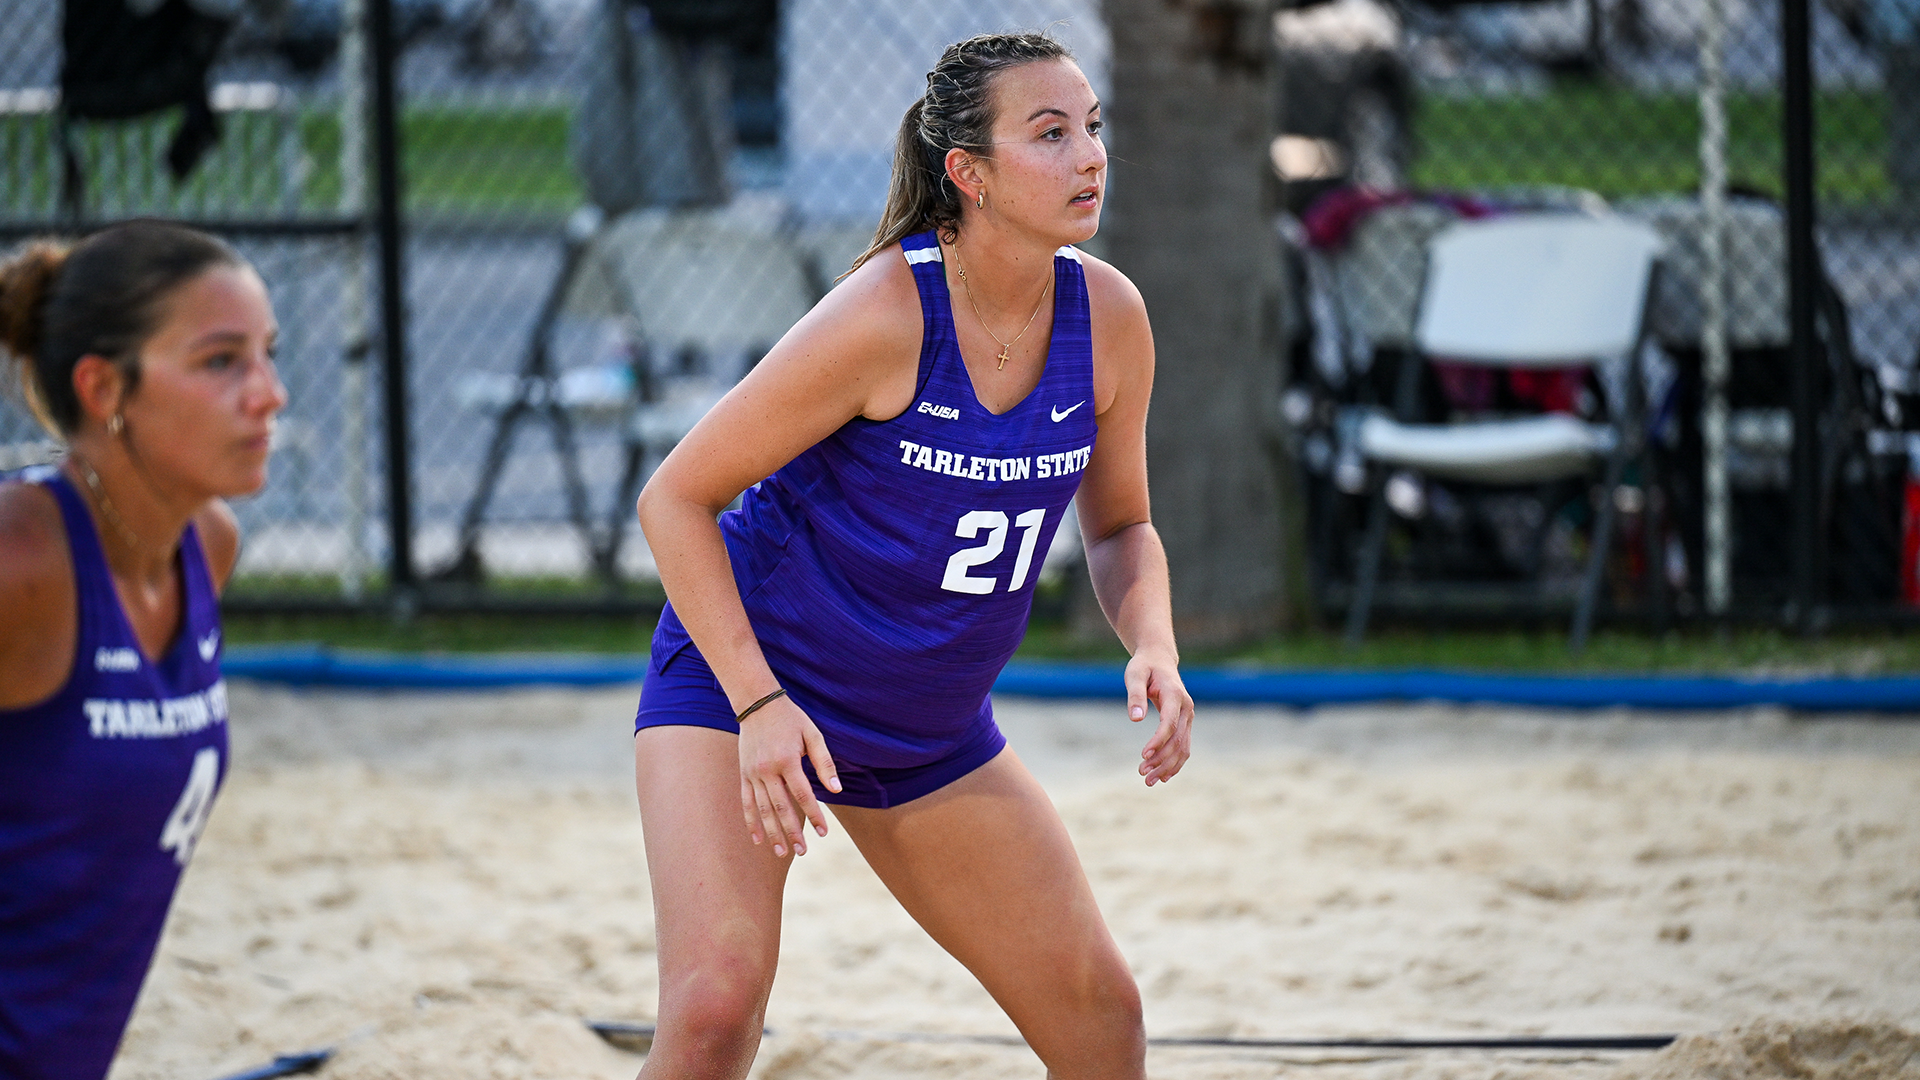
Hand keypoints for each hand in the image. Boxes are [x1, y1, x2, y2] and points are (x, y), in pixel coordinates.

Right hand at [737, 695, 840, 855]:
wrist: (757, 704)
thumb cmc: (790, 719)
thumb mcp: (812, 734)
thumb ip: (824, 763)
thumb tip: (836, 791)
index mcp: (787, 760)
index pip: (803, 795)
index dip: (814, 816)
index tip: (823, 833)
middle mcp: (767, 770)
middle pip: (781, 808)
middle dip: (793, 832)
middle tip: (803, 852)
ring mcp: (753, 774)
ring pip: (763, 810)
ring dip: (773, 833)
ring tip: (783, 852)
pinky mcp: (744, 774)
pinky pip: (747, 803)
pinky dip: (751, 822)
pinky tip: (757, 840)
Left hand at [1125, 650, 1192, 785]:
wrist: (1159, 660)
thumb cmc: (1144, 666)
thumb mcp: (1134, 675)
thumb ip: (1135, 695)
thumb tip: (1135, 718)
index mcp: (1175, 694)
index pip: (1169, 723)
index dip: (1158, 741)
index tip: (1144, 755)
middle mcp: (1186, 707)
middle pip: (1177, 740)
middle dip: (1161, 759)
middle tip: (1142, 773)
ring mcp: (1188, 716)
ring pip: (1183, 747)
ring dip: (1167, 766)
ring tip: (1149, 780)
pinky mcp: (1184, 723)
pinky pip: (1183, 746)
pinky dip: (1175, 762)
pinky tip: (1163, 776)